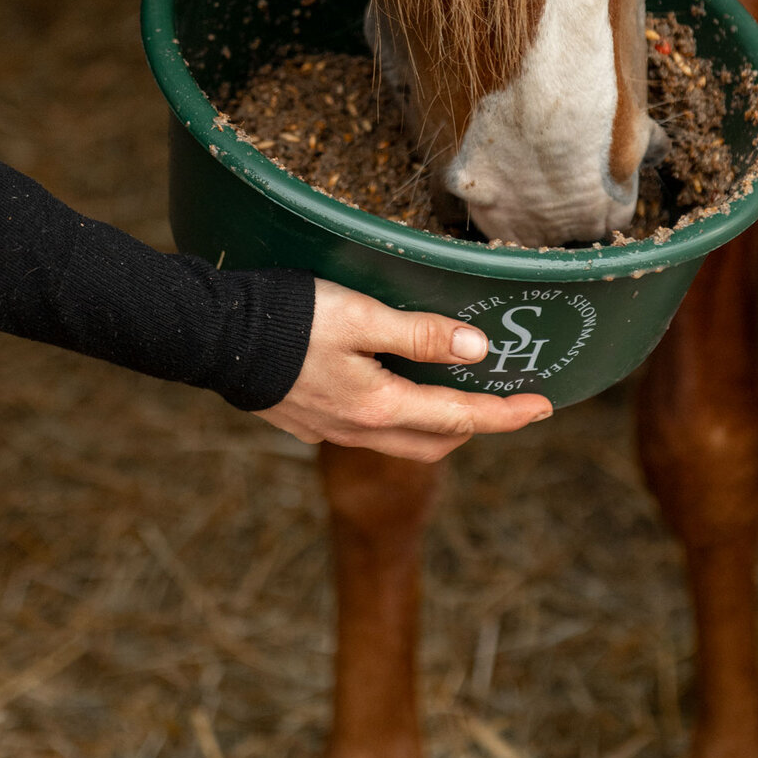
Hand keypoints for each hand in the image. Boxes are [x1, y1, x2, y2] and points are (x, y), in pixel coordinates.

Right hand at [254, 279, 553, 460]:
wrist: (212, 337)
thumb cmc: (288, 318)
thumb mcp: (361, 315)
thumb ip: (418, 334)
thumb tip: (477, 348)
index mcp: (379, 406)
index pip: (460, 417)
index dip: (507, 413)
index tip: (545, 407)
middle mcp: (357, 429)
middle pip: (434, 443)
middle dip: (476, 426)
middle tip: (505, 402)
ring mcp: (328, 429)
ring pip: (399, 441)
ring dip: (436, 425)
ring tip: (454, 395)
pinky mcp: (304, 420)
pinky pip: (365, 431)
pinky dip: (395, 418)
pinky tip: (390, 390)